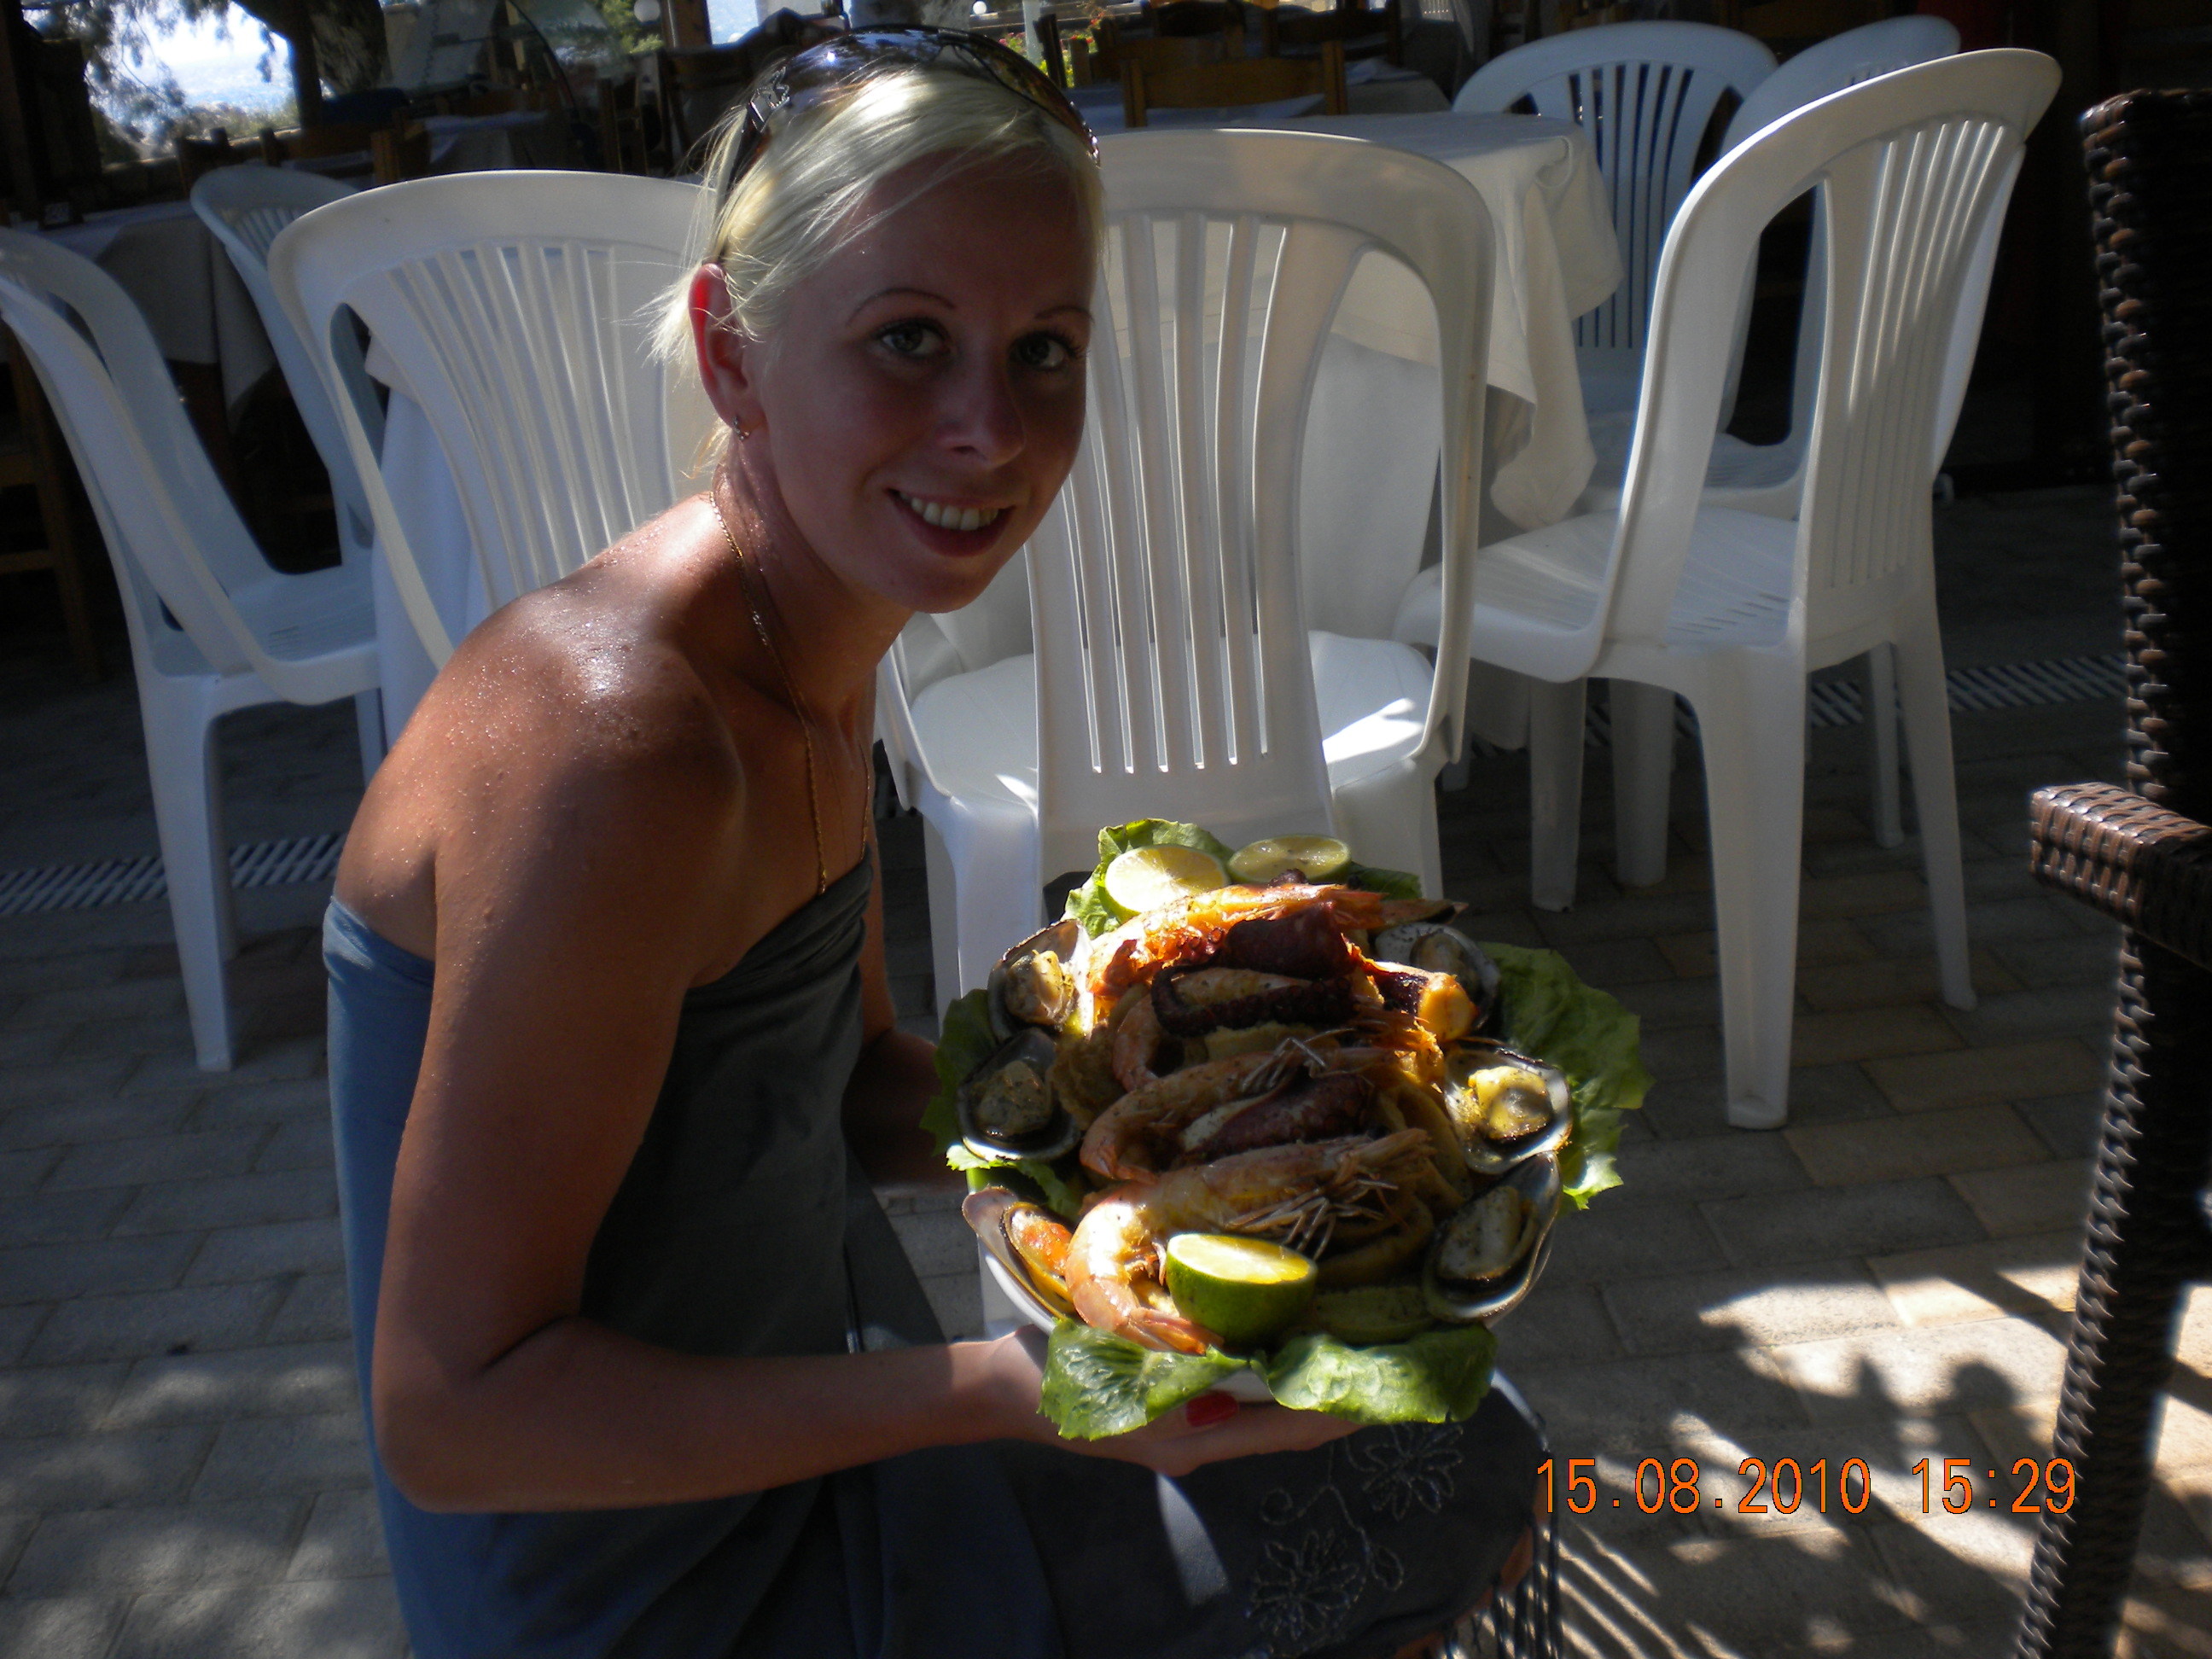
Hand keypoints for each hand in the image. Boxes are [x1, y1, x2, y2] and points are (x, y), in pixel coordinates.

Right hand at [979, 1329, 1358, 1476]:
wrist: (1003, 1388)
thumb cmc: (1054, 1377)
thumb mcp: (1111, 1380)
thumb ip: (1166, 1389)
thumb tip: (1223, 1402)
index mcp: (1188, 1439)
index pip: (1280, 1432)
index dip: (1330, 1416)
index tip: (1377, 1396)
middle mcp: (1195, 1440)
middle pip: (1281, 1428)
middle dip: (1328, 1403)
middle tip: (1379, 1366)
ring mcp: (1183, 1427)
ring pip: (1262, 1415)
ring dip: (1302, 1390)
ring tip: (1346, 1352)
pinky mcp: (1171, 1408)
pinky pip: (1235, 1400)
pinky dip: (1266, 1380)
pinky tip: (1282, 1348)